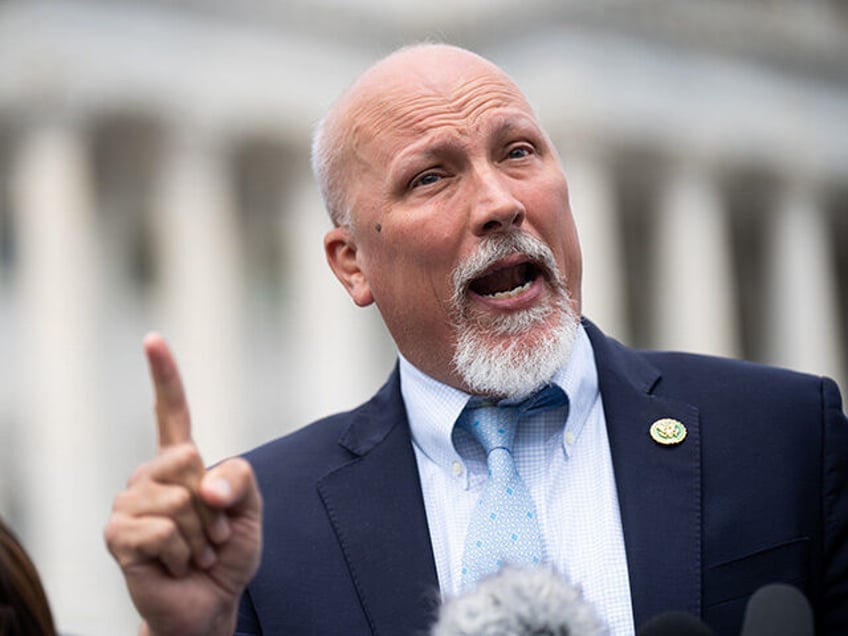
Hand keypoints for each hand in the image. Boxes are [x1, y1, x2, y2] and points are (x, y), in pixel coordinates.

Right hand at [104, 334, 261, 635]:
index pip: (171, 412)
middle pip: (189, 460)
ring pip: (180, 500)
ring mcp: (130, 505)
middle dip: (215, 506)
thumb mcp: (252, 509)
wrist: (211, 602)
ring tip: (195, 551)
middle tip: (212, 533)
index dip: (164, 376)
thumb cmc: (227, 552)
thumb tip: (202, 485)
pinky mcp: (119, 536)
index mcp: (180, 463)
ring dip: (202, 535)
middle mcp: (150, 477)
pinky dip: (184, 553)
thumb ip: (240, 480)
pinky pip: (163, 531)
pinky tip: (177, 565)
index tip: (153, 339)